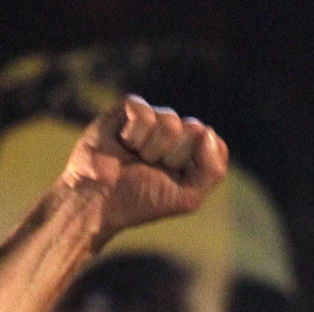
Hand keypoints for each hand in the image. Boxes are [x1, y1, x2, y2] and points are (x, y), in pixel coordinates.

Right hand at [60, 95, 227, 245]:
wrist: (99, 199)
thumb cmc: (141, 202)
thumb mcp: (188, 198)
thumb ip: (214, 171)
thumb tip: (206, 131)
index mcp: (193, 152)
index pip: (212, 142)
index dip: (193, 164)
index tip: (172, 179)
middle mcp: (175, 132)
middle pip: (193, 130)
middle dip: (171, 157)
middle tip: (149, 169)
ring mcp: (153, 118)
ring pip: (170, 122)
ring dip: (150, 149)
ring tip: (133, 158)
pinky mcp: (129, 107)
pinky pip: (145, 113)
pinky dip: (133, 135)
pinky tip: (121, 143)